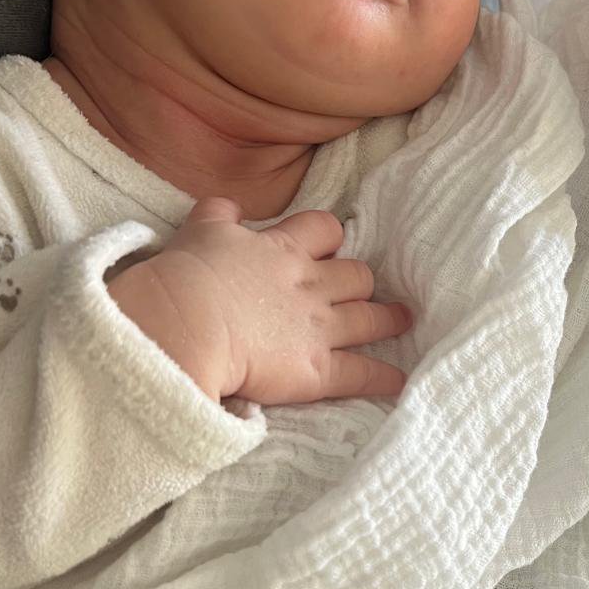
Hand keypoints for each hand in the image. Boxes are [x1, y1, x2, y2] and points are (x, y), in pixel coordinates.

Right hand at [107, 196, 412, 404]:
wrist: (186, 325)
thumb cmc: (187, 277)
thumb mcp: (201, 232)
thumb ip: (219, 215)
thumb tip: (230, 207)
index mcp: (283, 250)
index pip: (325, 230)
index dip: (329, 238)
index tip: (327, 246)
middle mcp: (310, 286)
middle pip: (356, 275)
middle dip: (361, 282)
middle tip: (363, 289)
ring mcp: (319, 329)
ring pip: (369, 318)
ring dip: (388, 320)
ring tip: (402, 321)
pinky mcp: (317, 370)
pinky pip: (362, 373)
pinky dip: (383, 377)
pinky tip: (398, 381)